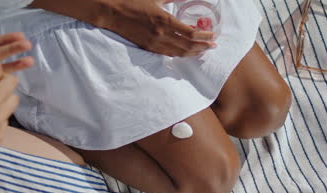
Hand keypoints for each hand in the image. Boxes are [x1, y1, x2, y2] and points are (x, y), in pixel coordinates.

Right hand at [31, 0, 215, 56]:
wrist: (112, 12)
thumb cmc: (134, 1)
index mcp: (165, 20)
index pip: (190, 33)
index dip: (204, 36)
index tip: (213, 36)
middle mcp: (161, 34)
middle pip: (188, 45)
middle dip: (203, 46)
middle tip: (213, 45)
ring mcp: (155, 43)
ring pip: (179, 52)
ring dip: (194, 52)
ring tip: (204, 50)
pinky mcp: (149, 47)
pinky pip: (168, 54)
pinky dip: (181, 54)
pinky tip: (187, 53)